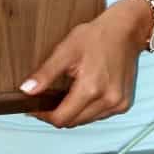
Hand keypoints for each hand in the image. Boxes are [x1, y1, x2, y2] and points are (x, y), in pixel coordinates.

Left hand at [18, 0, 150, 127]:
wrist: (126, 30)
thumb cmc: (97, 36)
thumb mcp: (66, 50)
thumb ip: (46, 73)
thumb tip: (27, 90)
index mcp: (91, 88)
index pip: (61, 118)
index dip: (44, 116)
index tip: (34, 107)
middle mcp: (107, 100)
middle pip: (73, 122)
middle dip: (57, 114)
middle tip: (47, 100)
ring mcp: (118, 104)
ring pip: (86, 121)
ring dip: (74, 113)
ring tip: (67, 94)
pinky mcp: (124, 104)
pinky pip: (99, 116)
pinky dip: (89, 110)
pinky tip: (85, 94)